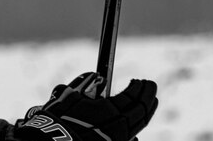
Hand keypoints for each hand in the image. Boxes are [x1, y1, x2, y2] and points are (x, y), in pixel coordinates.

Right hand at [15, 72, 157, 140]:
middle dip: (148, 96)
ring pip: (139, 124)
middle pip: (141, 110)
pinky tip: (137, 123)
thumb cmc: (61, 119)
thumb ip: (85, 84)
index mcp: (110, 110)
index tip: (140, 80)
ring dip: (146, 110)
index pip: (132, 96)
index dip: (138, 87)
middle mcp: (119, 126)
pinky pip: (132, 136)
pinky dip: (137, 126)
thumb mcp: (70, 97)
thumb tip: (98, 77)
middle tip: (150, 86)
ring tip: (150, 102)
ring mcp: (118, 139)